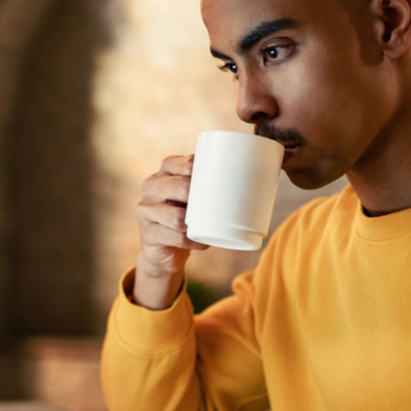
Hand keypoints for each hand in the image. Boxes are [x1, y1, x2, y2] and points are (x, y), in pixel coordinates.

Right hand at [134, 155, 207, 309]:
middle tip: (217, 203)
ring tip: (211, 226)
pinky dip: (192, 242)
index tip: (216, 174)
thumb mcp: (195, 196)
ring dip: (196, 223)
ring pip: (175, 217)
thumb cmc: (188, 214)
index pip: (175, 162)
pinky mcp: (148, 234)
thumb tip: (264, 172)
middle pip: (177, 187)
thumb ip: (214, 182)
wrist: (165, 248)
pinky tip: (202, 243)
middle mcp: (151, 188)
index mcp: (163, 173)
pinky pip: (174, 237)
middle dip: (197, 194)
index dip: (194, 166)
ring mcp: (145, 211)